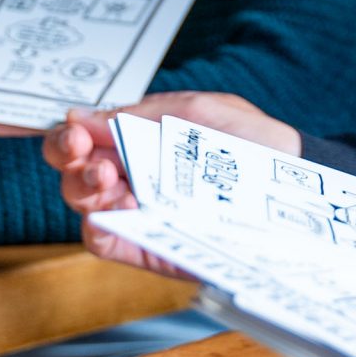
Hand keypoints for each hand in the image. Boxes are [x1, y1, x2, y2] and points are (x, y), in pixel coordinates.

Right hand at [39, 92, 299, 275]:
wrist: (293, 177)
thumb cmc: (247, 138)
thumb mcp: (193, 111)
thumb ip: (137, 114)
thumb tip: (81, 116)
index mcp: (136, 139)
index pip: (82, 137)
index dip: (64, 135)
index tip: (62, 130)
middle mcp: (131, 176)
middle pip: (74, 171)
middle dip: (68, 157)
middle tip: (85, 151)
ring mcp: (139, 212)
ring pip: (84, 204)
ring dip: (82, 187)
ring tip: (108, 176)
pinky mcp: (150, 246)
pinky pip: (106, 240)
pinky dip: (98, 225)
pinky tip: (112, 209)